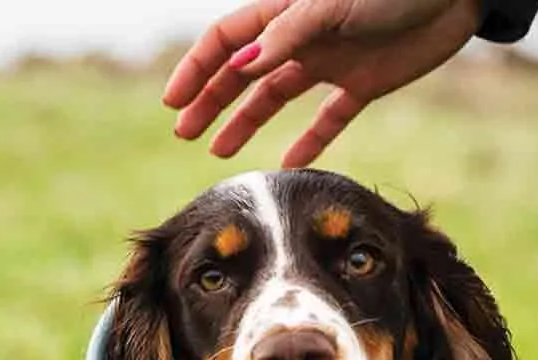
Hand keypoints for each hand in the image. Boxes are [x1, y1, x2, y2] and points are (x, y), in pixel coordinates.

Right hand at [163, 0, 479, 166]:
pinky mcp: (363, 83)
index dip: (197, 69)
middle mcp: (303, 36)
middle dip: (211, 100)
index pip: (227, 40)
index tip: (174, 103)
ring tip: (219, 152)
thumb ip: (287, 35)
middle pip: (243, 71)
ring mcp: (331, 60)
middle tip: (186, 134)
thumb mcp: (332, 5)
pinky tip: (288, 166)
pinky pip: (327, 119)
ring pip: (276, 96)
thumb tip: (239, 67)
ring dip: (245, 122)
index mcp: (287, 10)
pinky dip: (307, 142)